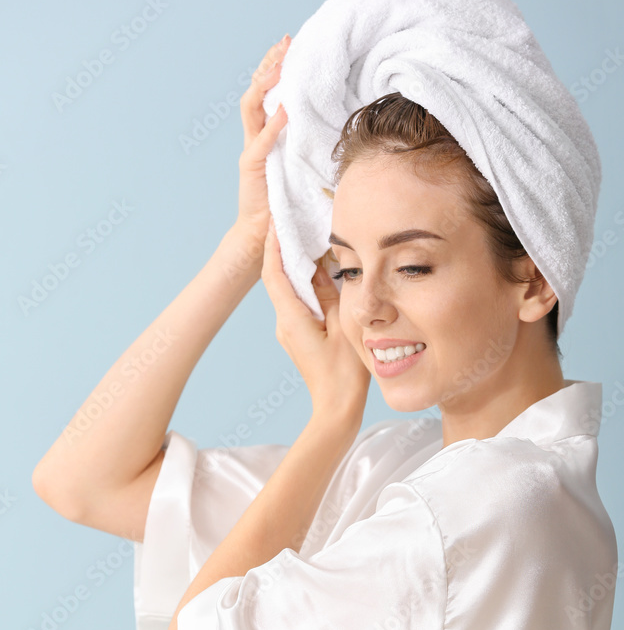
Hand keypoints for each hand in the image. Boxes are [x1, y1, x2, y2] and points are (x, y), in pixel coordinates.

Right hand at [236, 34, 290, 239]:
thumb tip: (340, 124)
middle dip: (269, 64)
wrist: (265, 233)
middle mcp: (255, 136)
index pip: (267, 91)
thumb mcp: (302, 165)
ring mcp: (251, 149)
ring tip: (279, 66)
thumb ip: (310, 143)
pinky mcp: (251, 167)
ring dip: (264, 85)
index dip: (276, 67)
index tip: (291, 45)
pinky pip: (261, 142)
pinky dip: (272, 126)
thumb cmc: (287, 202)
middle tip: (285, 42)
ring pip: (251, 107)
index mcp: (266, 133)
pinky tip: (283, 110)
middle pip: (255, 90)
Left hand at [262, 217, 370, 418]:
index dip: (273, 245)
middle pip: (277, 279)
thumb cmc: (344, 374)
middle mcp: (283, 323)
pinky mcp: (298, 337)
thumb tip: (320, 266)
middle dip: (282, 249)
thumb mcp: (343, 326)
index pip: (274, 273)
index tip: (275, 220)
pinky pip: (297, 304)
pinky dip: (304, 285)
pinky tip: (318, 274)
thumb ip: (329, 293)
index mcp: (292, 318)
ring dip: (294, 267)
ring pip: (288, 291)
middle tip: (291, 222)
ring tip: (305, 241)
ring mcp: (289, 331)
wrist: (337, 409)